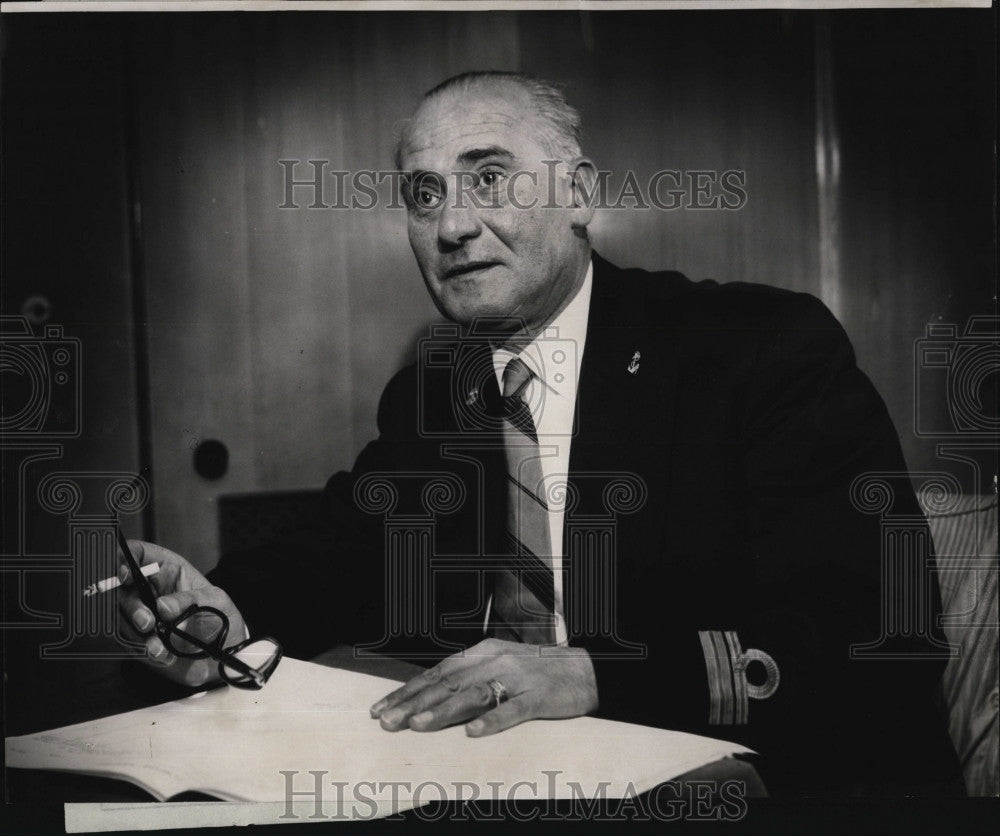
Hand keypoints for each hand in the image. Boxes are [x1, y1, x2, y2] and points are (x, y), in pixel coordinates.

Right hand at [117, 539, 247, 688]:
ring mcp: (141, 612)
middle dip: (131, 607)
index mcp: (167, 569)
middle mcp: (149, 588)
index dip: (125, 558)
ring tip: (160, 646)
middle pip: (121, 588)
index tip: (125, 575)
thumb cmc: (221, 620)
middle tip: (147, 623)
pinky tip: (163, 654)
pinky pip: (126, 641)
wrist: (220, 657)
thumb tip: (162, 606)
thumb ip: (190, 599)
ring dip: (136, 633)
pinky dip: (142, 649)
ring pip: (120, 616)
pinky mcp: (137, 636)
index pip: (138, 553)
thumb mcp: (215, 602)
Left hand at [369, 638, 597, 736]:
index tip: (380, 708)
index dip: (408, 690)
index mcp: (483, 652)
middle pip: (449, 683)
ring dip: (444, 710)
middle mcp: (496, 661)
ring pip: (474, 694)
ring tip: (418, 725)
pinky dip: (492, 721)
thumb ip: (469, 677)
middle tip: (387, 722)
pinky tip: (473, 733)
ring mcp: (518, 679)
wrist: (586, 670)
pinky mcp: (539, 697)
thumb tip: (429, 696)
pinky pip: (513, 710)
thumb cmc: (537, 672)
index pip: (438, 672)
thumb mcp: (500, 665)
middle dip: (414, 703)